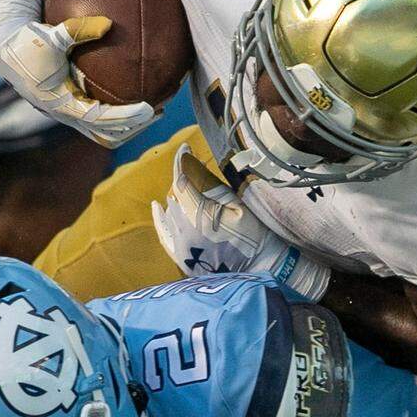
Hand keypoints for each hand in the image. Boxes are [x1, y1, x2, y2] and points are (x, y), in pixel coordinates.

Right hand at [0, 0, 153, 148]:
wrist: (4, 51)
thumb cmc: (27, 40)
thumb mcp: (51, 33)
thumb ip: (78, 29)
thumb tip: (108, 23)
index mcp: (61, 102)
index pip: (100, 118)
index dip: (127, 117)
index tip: (150, 108)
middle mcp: (65, 114)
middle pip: (107, 134)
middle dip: (133, 127)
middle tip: (159, 111)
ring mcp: (68, 115)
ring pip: (104, 133)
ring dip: (128, 127)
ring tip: (153, 112)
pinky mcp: (70, 109)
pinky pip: (98, 122)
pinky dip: (117, 118)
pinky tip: (135, 100)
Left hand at [152, 145, 331, 299]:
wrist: (260, 268)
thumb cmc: (254, 234)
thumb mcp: (236, 204)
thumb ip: (208, 183)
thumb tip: (186, 160)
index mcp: (200, 217)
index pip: (181, 181)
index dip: (182, 162)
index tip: (186, 147)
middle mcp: (184, 232)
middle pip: (175, 194)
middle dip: (186, 180)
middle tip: (200, 171)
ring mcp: (180, 247)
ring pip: (171, 210)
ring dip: (180, 197)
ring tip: (196, 192)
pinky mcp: (180, 258)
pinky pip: (163, 234)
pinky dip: (159, 219)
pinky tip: (156, 206)